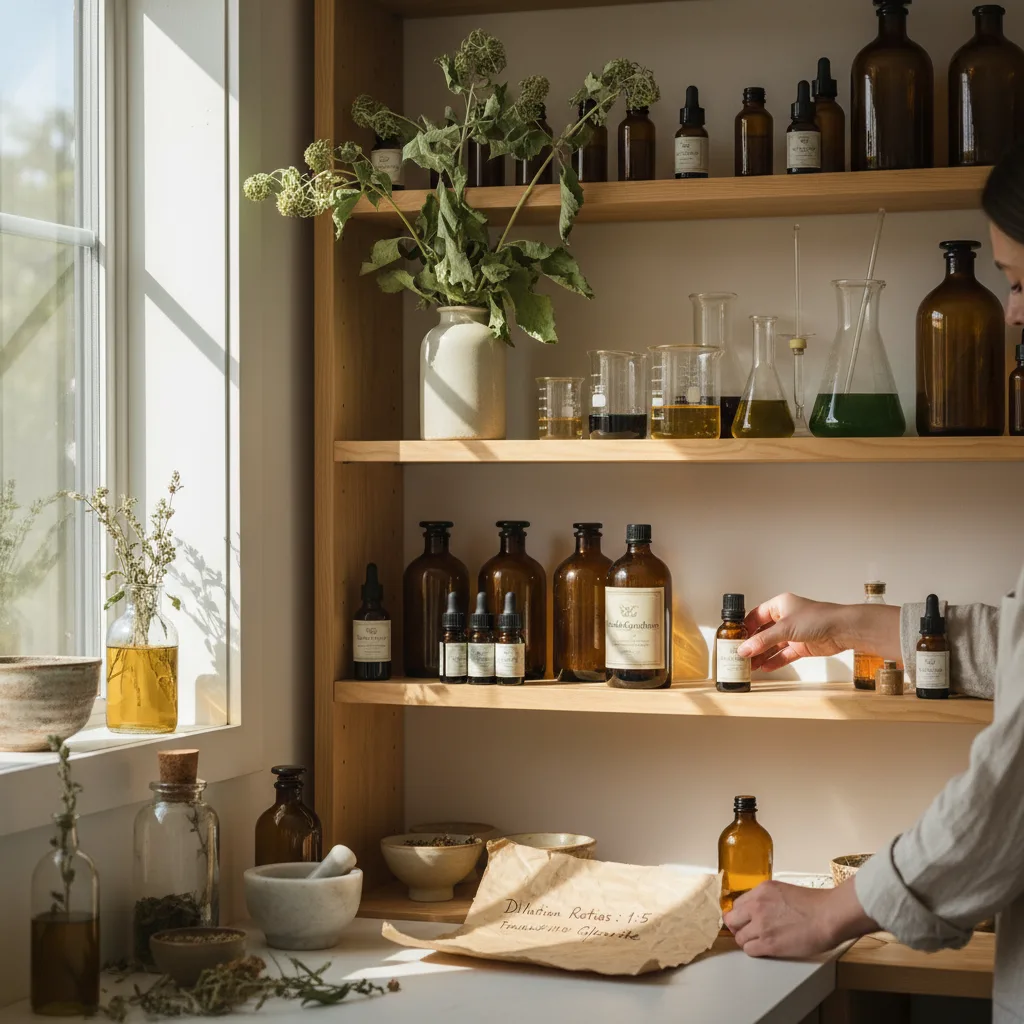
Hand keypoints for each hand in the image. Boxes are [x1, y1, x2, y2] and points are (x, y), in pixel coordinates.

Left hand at [725, 879, 875, 958]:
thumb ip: (766, 899)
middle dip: (738, 928)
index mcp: (760, 891)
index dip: (741, 915)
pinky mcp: (768, 944)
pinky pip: (749, 950)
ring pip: (739, 938)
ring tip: (760, 942)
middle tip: (748, 932)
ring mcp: (760, 926)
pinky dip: (755, 951)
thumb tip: (759, 909)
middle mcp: (756, 906)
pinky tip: (765, 949)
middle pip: (732, 921)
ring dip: (748, 941)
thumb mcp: (783, 891)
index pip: (737, 905)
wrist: (828, 916)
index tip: (745, 920)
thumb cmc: (814, 904)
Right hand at [737, 593, 850, 671]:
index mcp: (780, 605)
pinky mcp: (802, 646)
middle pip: (763, 632)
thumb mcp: (784, 628)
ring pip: (773, 645)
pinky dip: (775, 661)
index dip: (745, 627)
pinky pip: (784, 655)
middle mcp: (786, 618)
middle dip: (752, 644)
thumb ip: (763, 640)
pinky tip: (765, 667)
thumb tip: (744, 649)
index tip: (734, 639)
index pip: (756, 616)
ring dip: (762, 655)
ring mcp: (794, 633)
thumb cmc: (817, 618)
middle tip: (740, 655)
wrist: (842, 629)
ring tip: (749, 665)